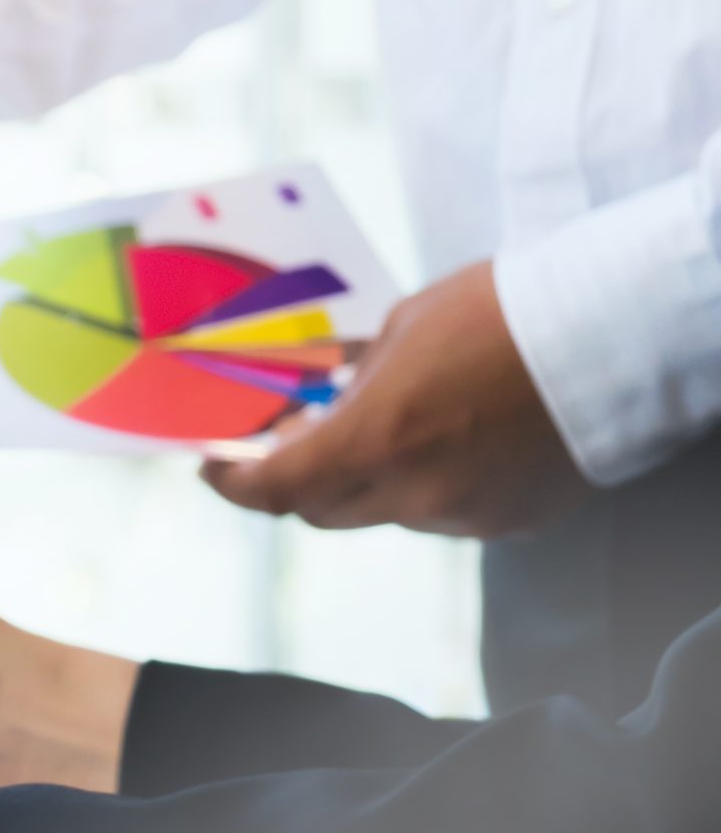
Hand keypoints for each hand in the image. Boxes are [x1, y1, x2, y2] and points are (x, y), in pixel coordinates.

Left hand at [200, 261, 587, 536]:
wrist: (616, 333)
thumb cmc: (504, 311)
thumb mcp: (403, 328)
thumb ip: (352, 375)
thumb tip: (323, 391)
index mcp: (374, 442)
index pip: (273, 490)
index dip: (233, 484)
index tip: (216, 465)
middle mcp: (413, 493)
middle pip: (321, 509)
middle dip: (296, 478)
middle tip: (290, 441)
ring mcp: (465, 515)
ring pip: (386, 512)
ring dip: (370, 477)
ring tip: (390, 422)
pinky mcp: (511, 522)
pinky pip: (446, 513)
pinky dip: (429, 483)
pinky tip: (450, 437)